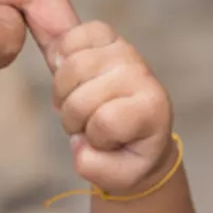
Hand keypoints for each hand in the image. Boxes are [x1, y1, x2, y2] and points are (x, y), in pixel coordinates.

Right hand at [51, 22, 174, 195]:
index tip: (104, 142)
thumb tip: (79, 145)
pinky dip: (61, 58)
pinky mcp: (106, 35)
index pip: (106, 121)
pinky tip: (71, 77)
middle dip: (73, 117)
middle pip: (82, 95)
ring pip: (71, 68)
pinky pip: (71, 38)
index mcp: (151, 109)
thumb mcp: (120, 177)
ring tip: (77, 103)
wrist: (138, 130)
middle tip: (84, 124)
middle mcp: (141, 74)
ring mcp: (124, 51)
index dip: (95, 137)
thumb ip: (97, 169)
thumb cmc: (130, 153)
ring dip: (63, 92)